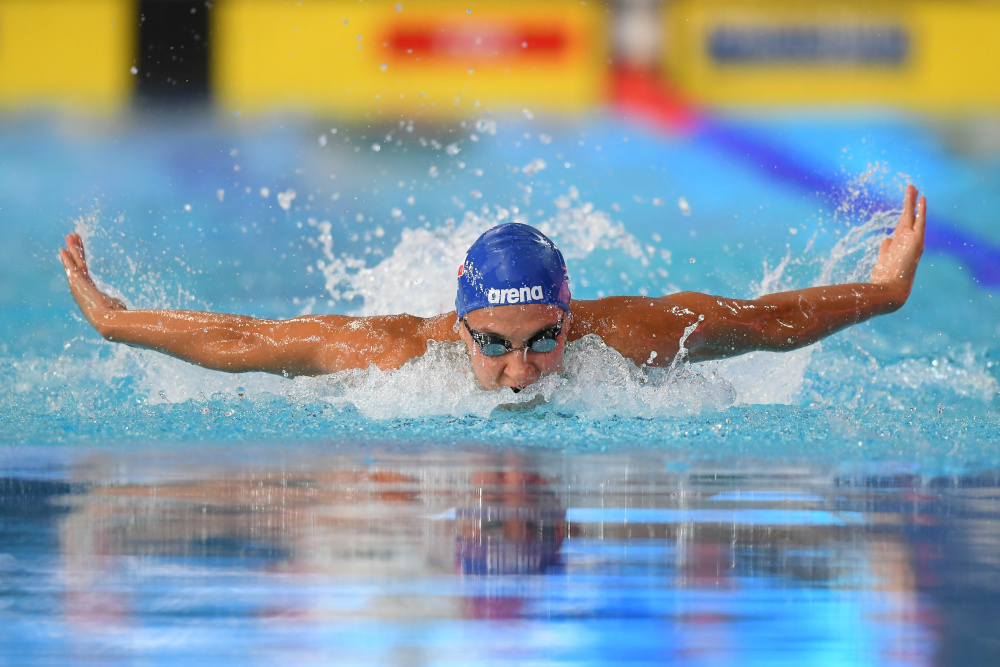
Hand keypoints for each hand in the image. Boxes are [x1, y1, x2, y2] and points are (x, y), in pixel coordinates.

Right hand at [59, 233, 126, 331]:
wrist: (108, 321)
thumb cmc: (115, 317)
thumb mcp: (115, 307)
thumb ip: (114, 303)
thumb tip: (120, 305)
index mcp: (89, 292)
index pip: (84, 272)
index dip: (80, 262)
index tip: (78, 254)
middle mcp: (80, 288)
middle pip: (77, 264)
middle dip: (75, 251)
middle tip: (72, 238)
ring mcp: (77, 285)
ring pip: (74, 262)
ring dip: (72, 249)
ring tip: (70, 236)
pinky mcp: (76, 282)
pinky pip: (71, 266)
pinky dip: (67, 257)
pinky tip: (63, 248)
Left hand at [869, 184, 925, 301]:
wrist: (891, 289)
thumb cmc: (885, 279)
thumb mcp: (883, 261)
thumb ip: (886, 249)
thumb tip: (886, 239)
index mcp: (900, 246)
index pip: (901, 226)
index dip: (903, 214)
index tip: (905, 205)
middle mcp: (908, 242)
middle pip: (907, 218)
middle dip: (908, 202)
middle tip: (911, 188)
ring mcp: (913, 241)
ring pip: (912, 216)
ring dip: (912, 201)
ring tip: (912, 187)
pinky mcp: (917, 241)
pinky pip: (920, 222)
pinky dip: (921, 210)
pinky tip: (922, 199)